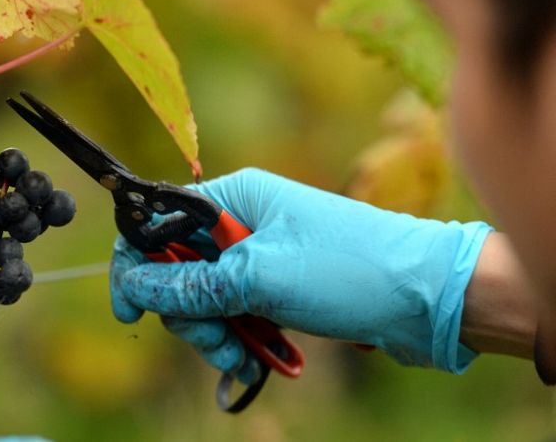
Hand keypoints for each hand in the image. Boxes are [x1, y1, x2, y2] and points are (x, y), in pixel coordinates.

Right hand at [110, 168, 490, 374]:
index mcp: (235, 198)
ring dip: (216, 333)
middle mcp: (243, 222)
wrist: (429, 296)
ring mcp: (261, 255)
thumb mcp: (260, 279)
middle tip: (214, 341)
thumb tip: (133, 285)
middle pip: (178, 269)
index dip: (137, 264)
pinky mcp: (279, 285)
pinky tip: (258, 360)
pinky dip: (240, 338)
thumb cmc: (347, 270)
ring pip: (207, 298)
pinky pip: (237, 312)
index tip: (129, 309)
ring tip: (241, 359)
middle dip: (188, 312)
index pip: (158, 224)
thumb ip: (191, 285)